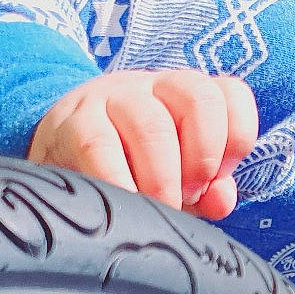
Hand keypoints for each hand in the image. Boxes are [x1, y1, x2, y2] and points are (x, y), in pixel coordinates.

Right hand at [29, 69, 259, 218]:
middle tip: (187, 198)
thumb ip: (207, 190)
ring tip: (157, 207)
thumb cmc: (129, 167)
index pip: (230, 93)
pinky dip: (118, 181)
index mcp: (186, 94)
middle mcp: (153, 86)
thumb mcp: (175, 177)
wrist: (58, 150)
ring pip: (151, 124)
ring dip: (162, 177)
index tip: (217, 179)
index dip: (236, 138)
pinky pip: (99, 145)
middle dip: (201, 160)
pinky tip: (123, 203)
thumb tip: (222, 201)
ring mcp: (111, 98)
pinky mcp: (72, 122)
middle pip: (198, 100)